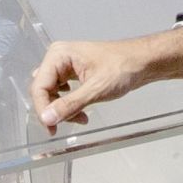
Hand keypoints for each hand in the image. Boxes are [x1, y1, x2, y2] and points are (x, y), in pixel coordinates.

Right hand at [30, 28, 182, 133]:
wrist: (144, 62)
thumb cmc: (124, 67)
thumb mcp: (96, 89)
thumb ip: (69, 105)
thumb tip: (47, 118)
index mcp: (59, 55)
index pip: (39, 86)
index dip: (42, 109)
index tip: (50, 127)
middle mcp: (58, 58)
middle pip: (43, 90)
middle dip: (54, 110)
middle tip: (62, 127)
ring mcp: (66, 66)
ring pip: (52, 94)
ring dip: (63, 109)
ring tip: (80, 118)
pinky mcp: (74, 73)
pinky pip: (63, 93)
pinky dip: (70, 105)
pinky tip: (82, 112)